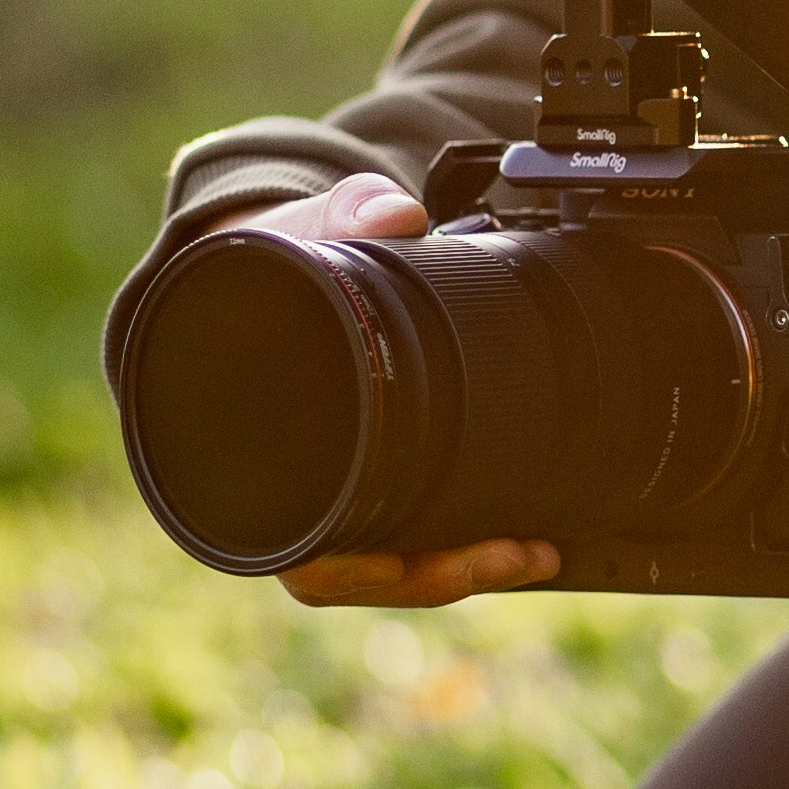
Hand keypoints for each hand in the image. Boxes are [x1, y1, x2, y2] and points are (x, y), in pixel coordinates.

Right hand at [257, 177, 561, 606]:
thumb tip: (397, 213)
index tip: (406, 558)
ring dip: (460, 567)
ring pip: (389, 566)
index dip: (349, 566)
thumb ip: (342, 214)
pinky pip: (410, 535)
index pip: (293, 546)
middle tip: (513, 554)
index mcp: (252, 460)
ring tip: (536, 550)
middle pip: (356, 575)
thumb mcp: (298, 232)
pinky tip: (519, 532)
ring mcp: (333, 496)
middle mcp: (289, 496)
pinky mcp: (373, 483)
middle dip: (434, 575)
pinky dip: (459, 540)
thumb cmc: (269, 266)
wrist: (269, 263)